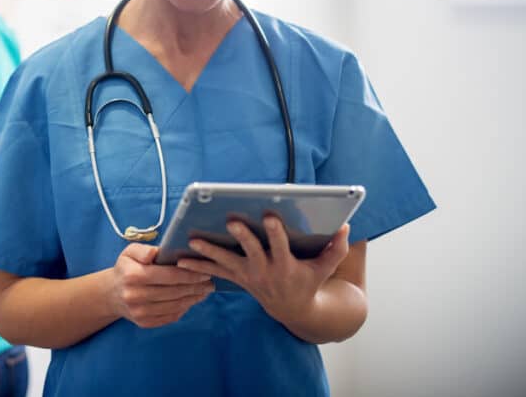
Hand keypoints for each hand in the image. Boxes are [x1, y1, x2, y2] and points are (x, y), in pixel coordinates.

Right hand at [108, 243, 214, 327]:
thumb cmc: (126, 268)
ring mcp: (140, 312)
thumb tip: (156, 253)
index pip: (168, 276)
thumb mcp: (129, 252)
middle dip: (195, 287)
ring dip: (193, 298)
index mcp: (133, 276)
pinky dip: (184, 308)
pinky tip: (192, 300)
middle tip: (210, 282)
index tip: (204, 271)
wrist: (112, 293)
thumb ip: (144, 250)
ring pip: (174, 305)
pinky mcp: (144, 323)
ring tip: (205, 291)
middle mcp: (135, 296)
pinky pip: (170, 316)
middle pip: (174, 292)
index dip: (189, 274)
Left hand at [176, 217, 349, 326]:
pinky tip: (179, 260)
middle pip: (251, 251)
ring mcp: (248, 276)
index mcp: (285, 265)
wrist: (292, 309)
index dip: (275, 232)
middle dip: (242, 236)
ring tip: (192, 241)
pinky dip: (197, 266)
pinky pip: (214, 272)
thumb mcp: (324, 268)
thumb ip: (335, 249)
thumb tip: (346, 226)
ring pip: (226, 262)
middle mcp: (264, 270)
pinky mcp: (237, 278)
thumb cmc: (308, 281)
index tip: (269, 216)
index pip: (280, 246)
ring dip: (208, 252)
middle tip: (231, 221)